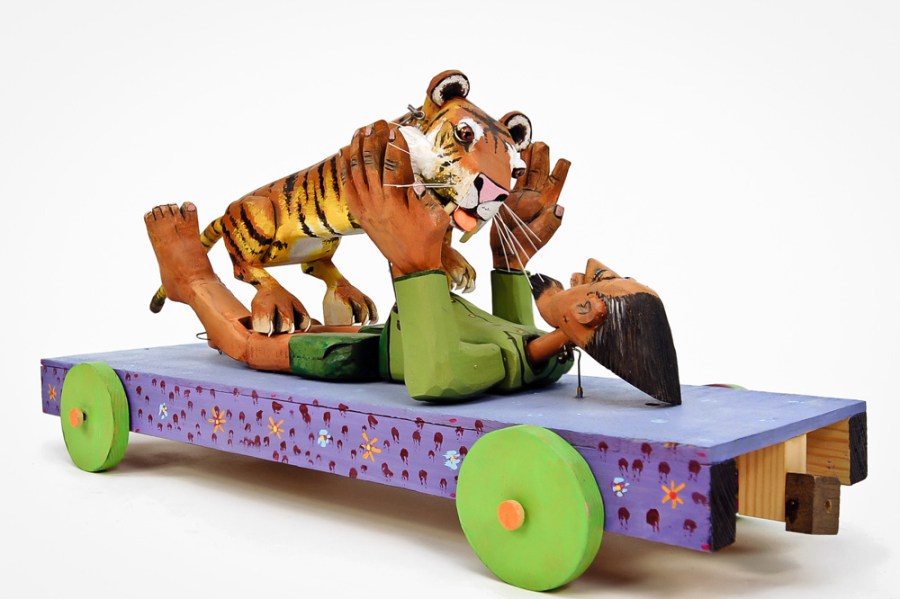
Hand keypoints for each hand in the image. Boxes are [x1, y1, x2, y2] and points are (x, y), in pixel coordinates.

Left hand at [342, 121, 449, 277]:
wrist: (412, 263)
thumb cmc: (428, 238)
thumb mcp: (437, 216)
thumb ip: (428, 195)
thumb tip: (418, 176)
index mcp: (398, 201)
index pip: (394, 164)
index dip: (395, 144)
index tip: (396, 129)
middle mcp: (378, 202)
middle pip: (371, 162)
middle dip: (374, 139)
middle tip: (378, 123)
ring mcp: (365, 207)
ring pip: (356, 170)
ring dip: (357, 147)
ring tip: (361, 130)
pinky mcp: (359, 212)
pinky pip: (347, 185)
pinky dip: (345, 166)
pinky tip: (345, 151)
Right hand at [490, 142, 567, 270]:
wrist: (507, 253)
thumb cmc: (527, 246)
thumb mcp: (541, 235)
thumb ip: (550, 222)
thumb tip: (559, 207)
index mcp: (547, 203)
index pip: (557, 182)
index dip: (560, 170)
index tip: (563, 161)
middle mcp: (536, 197)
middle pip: (541, 172)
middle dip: (542, 157)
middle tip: (542, 144)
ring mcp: (522, 196)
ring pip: (527, 173)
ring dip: (529, 158)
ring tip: (531, 144)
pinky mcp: (508, 198)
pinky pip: (513, 179)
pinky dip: (514, 168)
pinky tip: (515, 157)